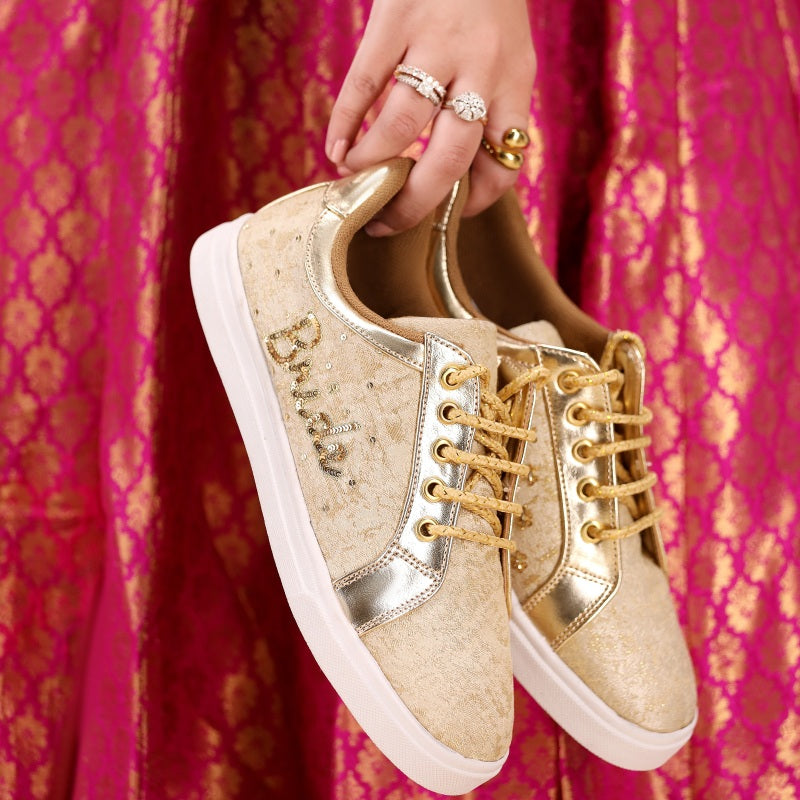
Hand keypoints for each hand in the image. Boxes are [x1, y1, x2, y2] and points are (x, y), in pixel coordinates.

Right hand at [325, 0, 535, 235]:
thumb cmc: (486, 4)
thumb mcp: (508, 55)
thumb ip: (490, 108)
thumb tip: (457, 174)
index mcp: (515, 82)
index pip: (502, 164)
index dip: (476, 202)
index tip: (449, 213)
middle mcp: (480, 66)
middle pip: (449, 159)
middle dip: (414, 203)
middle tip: (388, 222)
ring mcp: (435, 41)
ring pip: (401, 125)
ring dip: (372, 162)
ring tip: (355, 177)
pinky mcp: (394, 18)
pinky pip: (363, 84)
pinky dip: (344, 123)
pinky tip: (335, 149)